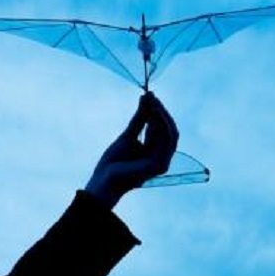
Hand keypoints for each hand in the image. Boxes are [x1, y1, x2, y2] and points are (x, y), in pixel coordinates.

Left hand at [84, 92, 178, 208]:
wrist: (104, 180)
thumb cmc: (113, 162)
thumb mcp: (127, 135)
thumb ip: (139, 120)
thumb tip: (145, 99)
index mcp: (156, 152)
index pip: (163, 129)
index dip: (158, 112)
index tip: (149, 95)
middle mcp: (163, 158)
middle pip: (170, 130)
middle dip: (161, 111)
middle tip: (150, 96)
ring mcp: (163, 162)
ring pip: (170, 133)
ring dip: (161, 115)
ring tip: (151, 101)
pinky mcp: (160, 165)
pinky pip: (166, 141)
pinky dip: (160, 124)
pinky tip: (152, 112)